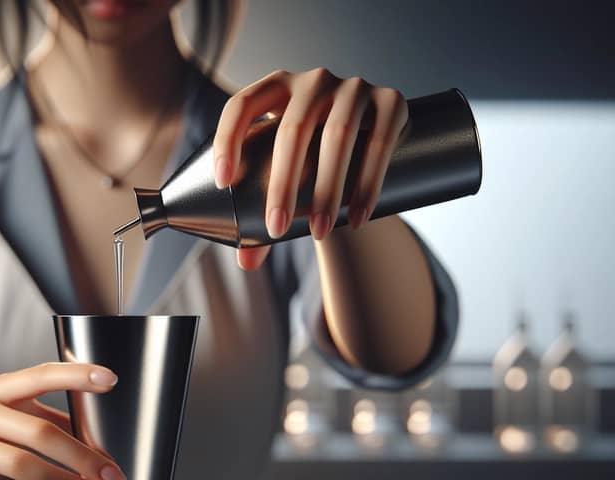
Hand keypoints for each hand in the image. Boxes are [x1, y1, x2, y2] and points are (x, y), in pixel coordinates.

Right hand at [0, 362, 126, 479]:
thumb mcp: (17, 424)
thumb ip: (55, 425)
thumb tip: (103, 449)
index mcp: (0, 390)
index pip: (41, 376)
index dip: (76, 376)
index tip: (111, 379)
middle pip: (38, 431)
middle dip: (81, 456)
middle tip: (112, 476)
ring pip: (18, 464)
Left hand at [212, 68, 408, 269]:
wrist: (370, 138)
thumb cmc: (313, 158)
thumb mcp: (286, 174)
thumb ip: (262, 213)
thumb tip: (246, 264)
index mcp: (276, 87)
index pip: (240, 105)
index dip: (227, 141)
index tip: (223, 184)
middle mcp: (314, 80)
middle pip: (292, 129)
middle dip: (283, 184)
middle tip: (276, 230)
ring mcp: (354, 87)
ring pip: (338, 135)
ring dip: (327, 189)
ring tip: (319, 232)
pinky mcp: (392, 100)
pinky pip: (379, 142)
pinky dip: (368, 183)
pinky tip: (357, 217)